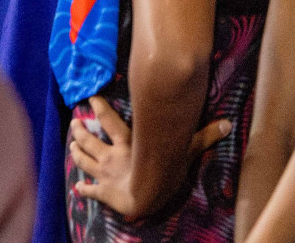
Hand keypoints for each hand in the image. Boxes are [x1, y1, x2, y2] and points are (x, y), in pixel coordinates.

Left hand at [70, 95, 230, 219]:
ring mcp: (105, 173)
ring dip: (75, 152)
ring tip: (70, 146)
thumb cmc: (166, 173)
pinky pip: (90, 190)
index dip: (98, 108)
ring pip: (83, 160)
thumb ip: (203, 136)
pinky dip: (83, 190)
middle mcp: (111, 155)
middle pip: (89, 140)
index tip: (89, 98)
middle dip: (79, 131)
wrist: (148, 198)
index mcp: (127, 143)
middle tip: (73, 123)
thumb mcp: (185, 151)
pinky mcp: (103, 192)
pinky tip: (77, 189)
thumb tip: (227, 123)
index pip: (109, 120)